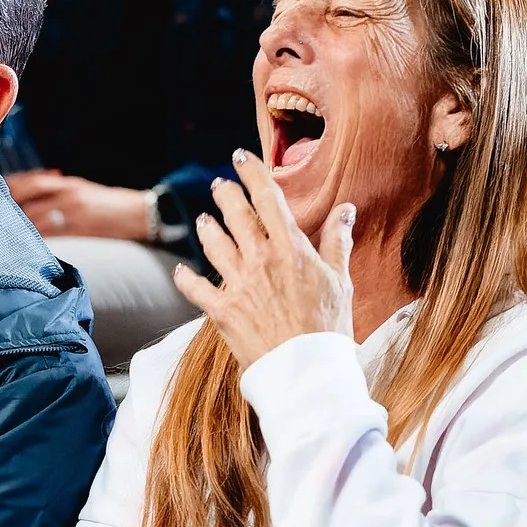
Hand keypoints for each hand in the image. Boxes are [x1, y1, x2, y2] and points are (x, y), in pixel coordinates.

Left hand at [5, 169, 152, 239]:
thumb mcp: (82, 190)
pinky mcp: (80, 228)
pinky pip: (50, 235)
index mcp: (65, 183)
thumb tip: (26, 198)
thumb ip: (56, 192)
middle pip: (24, 198)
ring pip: (33, 217)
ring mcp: (73, 210)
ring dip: (12, 226)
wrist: (140, 214)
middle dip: (2, 208)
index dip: (5, 189)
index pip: (26, 182)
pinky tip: (21, 248)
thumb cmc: (108, 205)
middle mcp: (66, 192)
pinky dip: (34, 240)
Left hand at [170, 149, 353, 367]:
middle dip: (225, 194)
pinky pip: (195, 288)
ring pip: (213, 244)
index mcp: (290, 247)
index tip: (242, 156)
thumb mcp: (341, 280)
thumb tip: (347, 209)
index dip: (252, 172)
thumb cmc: (329, 327)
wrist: (307, 370)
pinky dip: (185, 278)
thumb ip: (339, 241)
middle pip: (235, 214)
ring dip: (206, 228)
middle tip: (219, 185)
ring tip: (204, 220)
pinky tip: (180, 271)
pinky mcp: (221, 311)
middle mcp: (260, 259)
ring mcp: (238, 284)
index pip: (268, 198)